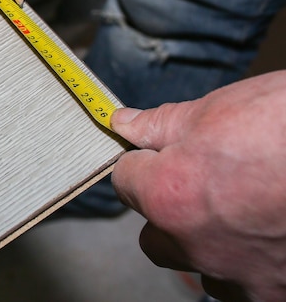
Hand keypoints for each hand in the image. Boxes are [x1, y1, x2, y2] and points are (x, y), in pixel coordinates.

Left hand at [110, 71, 285, 301]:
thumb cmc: (281, 124)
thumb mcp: (210, 110)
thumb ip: (157, 124)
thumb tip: (124, 123)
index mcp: (169, 195)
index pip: (124, 181)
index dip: (139, 161)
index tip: (153, 153)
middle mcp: (196, 245)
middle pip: (153, 236)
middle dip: (163, 207)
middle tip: (195, 178)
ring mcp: (240, 276)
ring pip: (196, 264)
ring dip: (203, 238)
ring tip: (237, 203)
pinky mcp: (277, 293)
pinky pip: (240, 284)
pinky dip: (243, 260)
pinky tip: (262, 228)